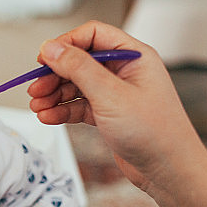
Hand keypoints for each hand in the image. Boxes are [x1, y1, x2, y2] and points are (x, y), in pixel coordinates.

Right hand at [27, 21, 206, 190]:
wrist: (170, 171)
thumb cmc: (155, 133)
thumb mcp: (110, 95)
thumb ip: (78, 68)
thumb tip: (53, 48)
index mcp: (133, 56)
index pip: (92, 35)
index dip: (66, 44)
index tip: (44, 58)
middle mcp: (125, 72)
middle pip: (80, 61)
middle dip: (55, 74)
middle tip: (36, 87)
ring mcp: (116, 94)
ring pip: (77, 85)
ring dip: (55, 94)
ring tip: (37, 106)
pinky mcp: (109, 114)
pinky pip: (79, 105)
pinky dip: (63, 110)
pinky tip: (49, 116)